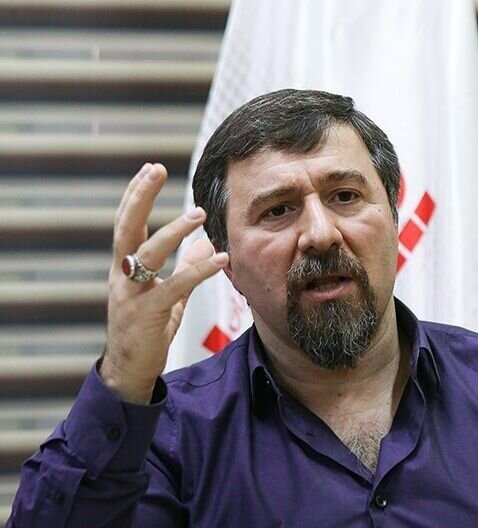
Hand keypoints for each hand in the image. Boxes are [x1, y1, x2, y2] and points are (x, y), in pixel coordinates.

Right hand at [100, 163, 228, 403]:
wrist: (129, 370)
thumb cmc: (146, 330)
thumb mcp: (168, 294)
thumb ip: (185, 267)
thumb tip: (206, 242)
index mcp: (123, 267)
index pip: (127, 222)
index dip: (135, 195)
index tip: (149, 168)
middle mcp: (121, 275)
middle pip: (126, 227)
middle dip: (139, 196)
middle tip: (156, 169)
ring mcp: (130, 294)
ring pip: (148, 253)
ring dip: (174, 231)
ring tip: (199, 214)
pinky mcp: (146, 314)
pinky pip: (174, 287)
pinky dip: (198, 271)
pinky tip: (220, 258)